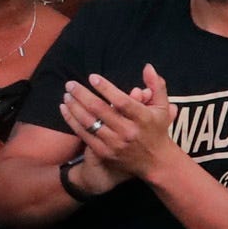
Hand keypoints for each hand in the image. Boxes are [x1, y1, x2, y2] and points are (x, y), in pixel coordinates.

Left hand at [55, 67, 176, 182]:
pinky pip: (84, 134)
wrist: (155, 162)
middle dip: (82, 95)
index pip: (122, 101)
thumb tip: (147, 66)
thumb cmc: (157, 129)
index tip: (92, 77)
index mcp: (143, 118)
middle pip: (100, 110)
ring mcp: (115, 144)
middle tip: (70, 83)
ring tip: (66, 94)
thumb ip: (156, 85)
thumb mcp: (162, 107)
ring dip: (74, 106)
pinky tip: (65, 109)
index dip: (106, 89)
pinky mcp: (104, 152)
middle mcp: (128, 131)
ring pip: (89, 122)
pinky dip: (72, 121)